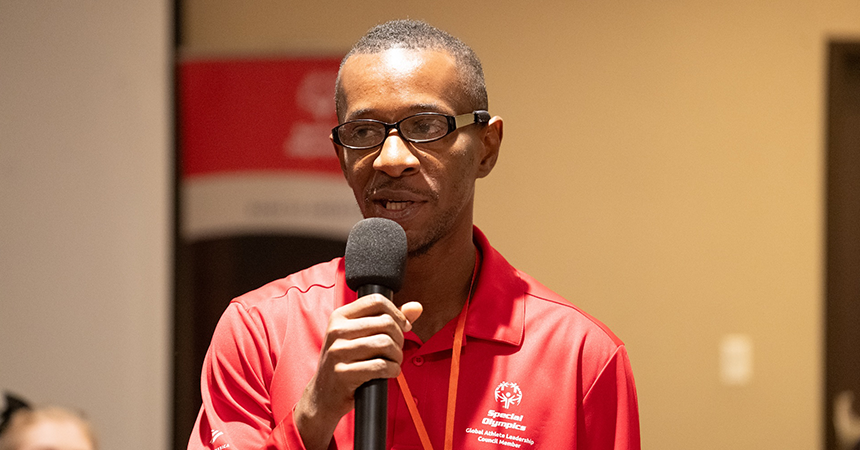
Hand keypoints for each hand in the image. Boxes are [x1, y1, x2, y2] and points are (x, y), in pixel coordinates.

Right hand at [294, 296, 422, 449]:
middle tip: (397, 349)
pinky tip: (389, 372)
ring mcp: (338, 352)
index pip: (377, 301)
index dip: (397, 313)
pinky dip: (392, 370)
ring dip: (397, 356)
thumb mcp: (360, 336)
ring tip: (393, 361)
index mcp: (340, 317)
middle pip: (385, 322)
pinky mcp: (343, 373)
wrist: (323, 395)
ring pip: (385, 343)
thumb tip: (415, 307)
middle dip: (399, 337)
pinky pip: (380, 366)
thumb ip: (388, 319)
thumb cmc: (345, 363)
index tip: (402, 327)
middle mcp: (336, 331)